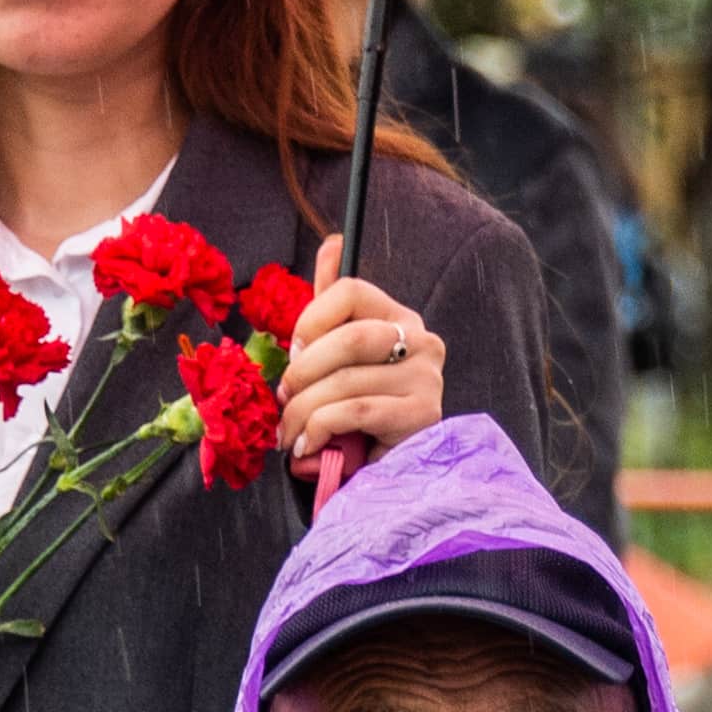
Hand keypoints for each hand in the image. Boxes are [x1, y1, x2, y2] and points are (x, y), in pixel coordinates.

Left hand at [275, 238, 447, 465]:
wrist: (393, 469)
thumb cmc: (361, 406)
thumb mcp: (344, 354)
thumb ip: (334, 303)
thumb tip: (332, 243)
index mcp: (400, 317)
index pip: (351, 291)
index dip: (311, 319)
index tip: (294, 351)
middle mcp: (423, 341)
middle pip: (351, 338)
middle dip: (305, 370)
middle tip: (284, 396)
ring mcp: (427, 379)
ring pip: (348, 381)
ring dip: (303, 410)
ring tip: (289, 431)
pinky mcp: (423, 416)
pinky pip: (357, 411)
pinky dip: (321, 428)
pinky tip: (309, 444)